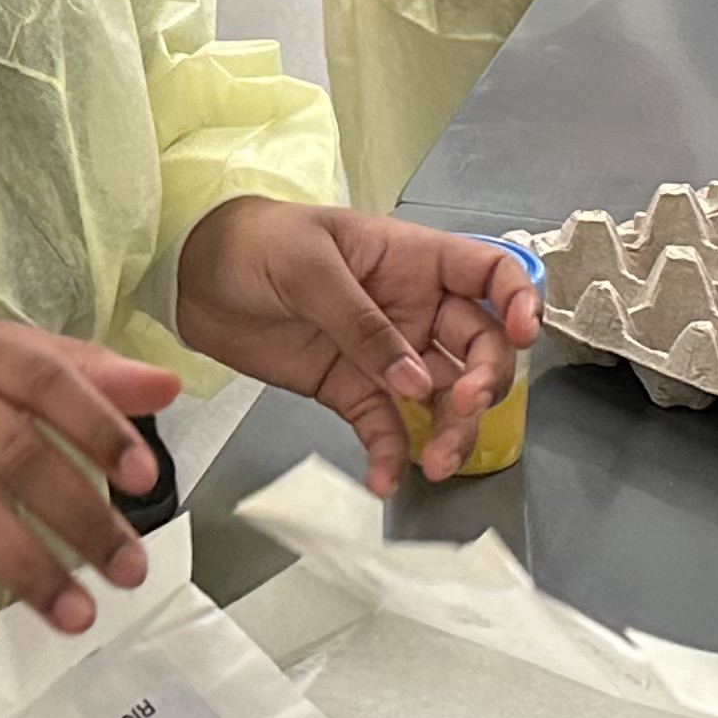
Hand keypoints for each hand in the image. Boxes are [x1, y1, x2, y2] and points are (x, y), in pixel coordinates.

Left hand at [175, 199, 539, 493]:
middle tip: (462, 404)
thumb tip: (414, 378)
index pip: (489, 273)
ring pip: (443, 397)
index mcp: (412, 259)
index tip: (524, 332)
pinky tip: (385, 476)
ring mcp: (386, 353)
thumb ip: (362, 323)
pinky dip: (392, 454)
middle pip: (479, 347)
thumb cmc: (255, 240)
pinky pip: (387, 427)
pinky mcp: (352, 389)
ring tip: (438, 462)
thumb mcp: (309, 267)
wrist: (192, 275)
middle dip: (484, 382)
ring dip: (451, 431)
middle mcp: (412, 308)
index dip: (519, 300)